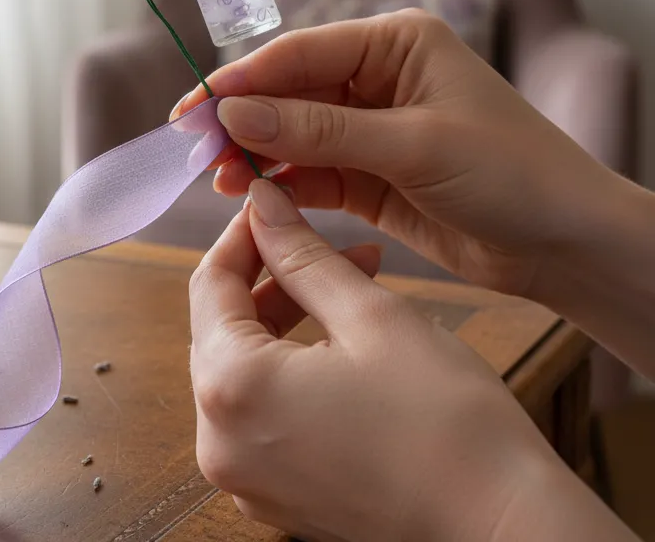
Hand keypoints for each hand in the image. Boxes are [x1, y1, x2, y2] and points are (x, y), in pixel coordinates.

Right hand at [173, 11, 618, 297]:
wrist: (566, 244)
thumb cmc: (510, 173)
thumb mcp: (413, 145)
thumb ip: (320, 129)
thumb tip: (236, 112)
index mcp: (395, 44)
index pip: (300, 53)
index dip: (243, 80)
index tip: (197, 107)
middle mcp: (378, 78)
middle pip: (289, 92)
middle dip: (243, 118)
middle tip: (194, 145)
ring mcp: (372, 128)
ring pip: (294, 134)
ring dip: (256, 153)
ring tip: (217, 176)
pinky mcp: (370, 175)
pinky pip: (312, 171)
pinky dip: (282, 183)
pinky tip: (250, 193)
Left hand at [189, 181, 575, 541]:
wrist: (505, 529)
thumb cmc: (447, 423)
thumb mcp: (370, 315)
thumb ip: (303, 255)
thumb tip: (262, 204)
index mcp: (232, 389)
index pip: (210, 284)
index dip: (244, 235)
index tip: (274, 206)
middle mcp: (221, 441)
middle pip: (221, 327)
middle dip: (272, 275)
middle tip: (327, 244)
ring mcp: (246, 477)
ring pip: (244, 367)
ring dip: (288, 317)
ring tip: (351, 284)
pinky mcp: (276, 495)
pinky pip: (263, 411)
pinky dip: (292, 367)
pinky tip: (344, 343)